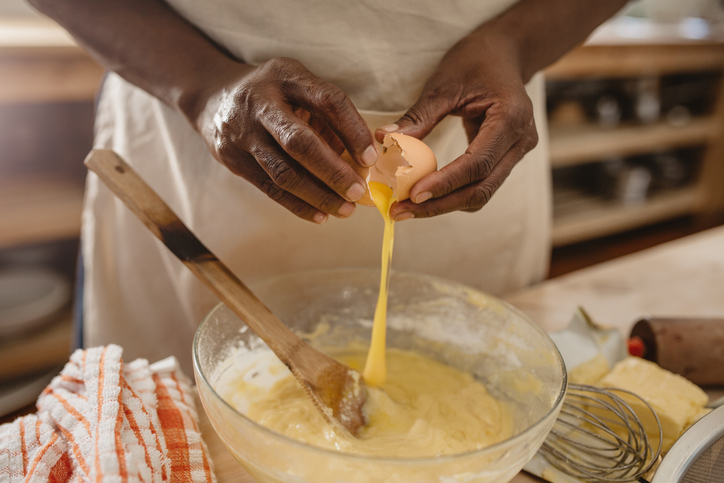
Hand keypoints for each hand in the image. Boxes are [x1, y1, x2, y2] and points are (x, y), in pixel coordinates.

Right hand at [190, 57, 378, 223]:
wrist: (212, 97)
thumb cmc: (273, 94)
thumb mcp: (299, 86)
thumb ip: (327, 116)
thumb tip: (362, 160)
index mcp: (286, 77)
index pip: (326, 100)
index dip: (352, 129)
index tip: (370, 157)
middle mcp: (261, 103)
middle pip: (300, 143)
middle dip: (333, 172)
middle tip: (358, 192)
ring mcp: (242, 133)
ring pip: (283, 173)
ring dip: (318, 195)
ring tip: (345, 209)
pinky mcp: (232, 159)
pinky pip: (269, 188)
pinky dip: (298, 205)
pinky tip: (321, 215)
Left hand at [375, 31, 538, 220]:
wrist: (505, 53)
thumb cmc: (475, 61)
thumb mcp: (443, 84)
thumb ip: (417, 117)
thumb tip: (382, 141)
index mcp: (511, 118)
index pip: (477, 164)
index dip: (445, 183)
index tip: (412, 195)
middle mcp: (521, 140)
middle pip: (481, 188)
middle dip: (439, 204)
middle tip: (400, 211)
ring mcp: (517, 152)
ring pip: (482, 193)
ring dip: (444, 204)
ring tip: (406, 208)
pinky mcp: (507, 159)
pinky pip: (480, 185)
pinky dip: (452, 194)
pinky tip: (424, 196)